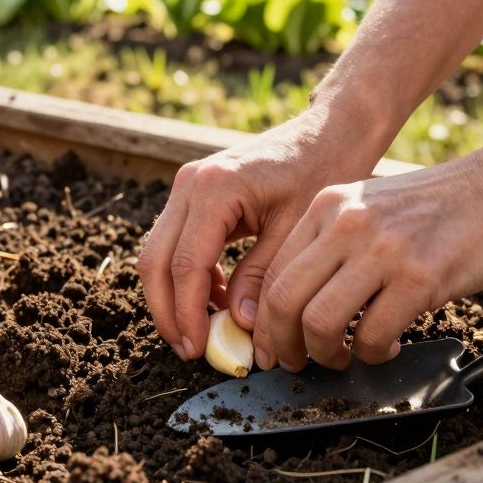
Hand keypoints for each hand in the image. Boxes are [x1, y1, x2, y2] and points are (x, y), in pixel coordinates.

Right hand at [137, 100, 387, 360]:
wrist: (327, 132)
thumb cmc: (322, 171)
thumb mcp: (297, 230)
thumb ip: (263, 277)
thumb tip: (241, 327)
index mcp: (215, 188)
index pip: (186, 264)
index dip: (187, 313)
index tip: (198, 349)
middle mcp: (190, 183)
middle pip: (155, 261)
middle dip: (168, 312)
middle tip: (190, 350)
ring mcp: (186, 186)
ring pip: (158, 254)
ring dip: (173, 296)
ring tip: (201, 333)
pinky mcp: (193, 194)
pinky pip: (175, 243)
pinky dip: (186, 276)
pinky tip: (216, 300)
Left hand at [252, 147, 482, 370]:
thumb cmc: (442, 205)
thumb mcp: (371, 207)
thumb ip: (334, 244)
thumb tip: (301, 306)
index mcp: (327, 206)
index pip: (273, 273)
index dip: (267, 321)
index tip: (276, 346)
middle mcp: (346, 223)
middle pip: (284, 300)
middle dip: (284, 346)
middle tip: (298, 364)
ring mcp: (383, 249)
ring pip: (320, 323)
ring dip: (327, 356)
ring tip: (346, 358)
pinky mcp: (421, 276)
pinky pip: (375, 335)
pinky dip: (375, 355)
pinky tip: (390, 348)